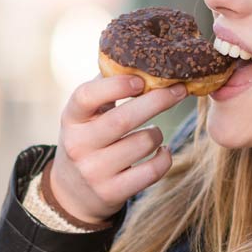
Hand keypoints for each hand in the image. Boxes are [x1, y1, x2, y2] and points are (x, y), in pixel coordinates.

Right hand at [50, 75, 187, 223]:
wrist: (73, 191)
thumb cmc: (88, 139)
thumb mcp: (86, 115)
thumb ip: (106, 88)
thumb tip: (141, 58)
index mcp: (71, 118)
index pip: (86, 96)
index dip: (115, 85)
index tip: (140, 79)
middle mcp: (78, 144)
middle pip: (123, 119)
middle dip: (157, 101)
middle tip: (179, 89)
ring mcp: (94, 171)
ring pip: (142, 143)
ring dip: (157, 133)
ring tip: (155, 132)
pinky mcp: (112, 192)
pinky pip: (151, 171)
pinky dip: (164, 158)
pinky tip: (162, 151)